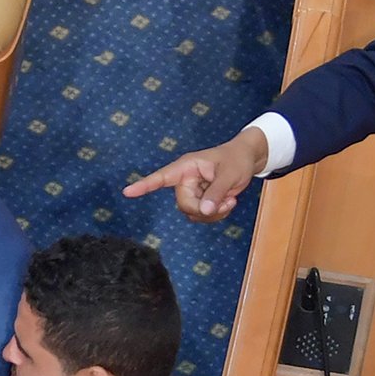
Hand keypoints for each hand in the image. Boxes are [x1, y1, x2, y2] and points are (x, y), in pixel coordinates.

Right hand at [121, 126, 268, 221]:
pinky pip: (202, 216)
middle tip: (226, 202)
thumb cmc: (236, 159)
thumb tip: (204, 210)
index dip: (144, 185)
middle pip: (183, 204)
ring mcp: (192, 191)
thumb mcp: (230, 174)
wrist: (247, 159)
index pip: (162, 177)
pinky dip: (216, 215)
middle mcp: (185, 180)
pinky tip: (227, 203)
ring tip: (229, 200)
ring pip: (193, 213)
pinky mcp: (200, 200)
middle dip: (204, 208)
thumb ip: (216, 192)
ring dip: (213, 213)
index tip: (127, 192)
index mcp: (187, 167)